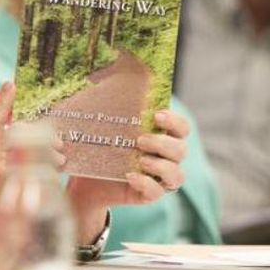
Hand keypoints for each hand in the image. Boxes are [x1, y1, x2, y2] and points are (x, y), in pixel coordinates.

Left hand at [66, 109, 188, 242]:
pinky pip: (157, 192)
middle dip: (163, 143)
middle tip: (140, 140)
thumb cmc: (101, 148)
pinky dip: (146, 183)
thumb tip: (102, 74)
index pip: (182, 128)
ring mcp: (160, 179)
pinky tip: (129, 176)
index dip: (175, 121)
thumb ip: (110, 104)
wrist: (87, 180)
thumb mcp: (105, 126)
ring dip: (160, 166)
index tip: (156, 115)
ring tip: (140, 160)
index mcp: (162, 136)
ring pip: (177, 174)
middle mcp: (167, 158)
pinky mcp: (149, 195)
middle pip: (181, 150)